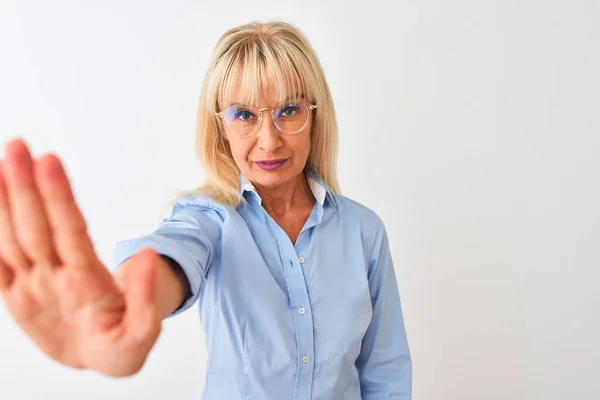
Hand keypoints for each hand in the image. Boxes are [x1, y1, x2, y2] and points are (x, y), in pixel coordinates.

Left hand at [0, 139, 160, 376]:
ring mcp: (28, 287)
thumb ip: (145, 297)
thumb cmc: (119, 344)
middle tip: (18, 146)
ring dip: (3, 199)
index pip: (69, 235)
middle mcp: (51, 283)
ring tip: (1, 161)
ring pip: (9, 239)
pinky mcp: (13, 293)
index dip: (58, 199)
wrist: (93, 362)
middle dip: (24, 187)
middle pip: (34, 230)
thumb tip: (145, 255)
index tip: (49, 163)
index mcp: (86, 289)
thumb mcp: (143, 335)